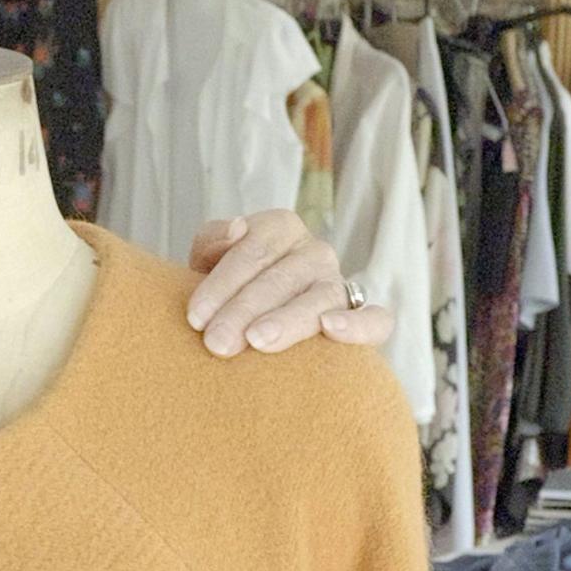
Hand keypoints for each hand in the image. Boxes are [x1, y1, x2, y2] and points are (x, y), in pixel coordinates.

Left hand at [185, 212, 395, 357]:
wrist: (249, 320)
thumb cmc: (225, 289)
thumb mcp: (208, 260)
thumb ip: (213, 242)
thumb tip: (237, 229)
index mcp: (279, 228)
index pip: (252, 251)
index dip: (221, 284)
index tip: (195, 318)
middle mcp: (313, 251)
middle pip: (280, 278)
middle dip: (243, 311)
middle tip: (216, 343)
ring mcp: (339, 282)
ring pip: (321, 298)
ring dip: (287, 320)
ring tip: (258, 341)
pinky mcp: (361, 315)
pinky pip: (375, 320)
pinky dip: (357, 326)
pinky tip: (330, 330)